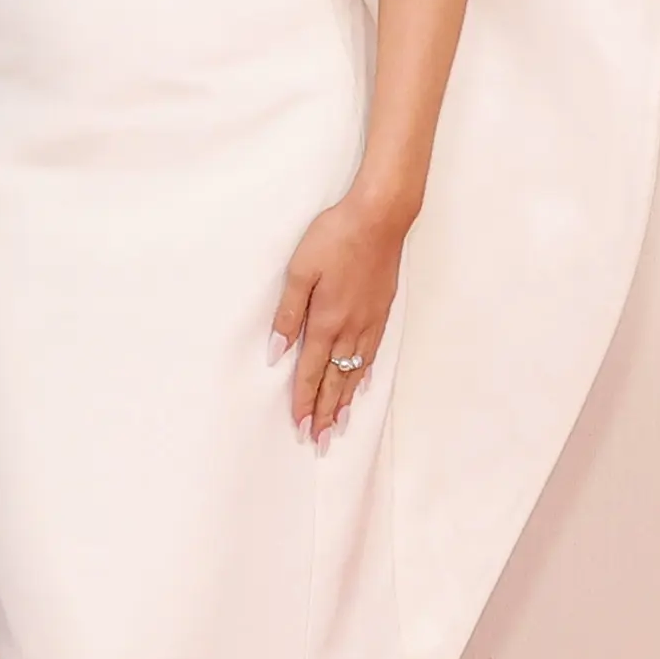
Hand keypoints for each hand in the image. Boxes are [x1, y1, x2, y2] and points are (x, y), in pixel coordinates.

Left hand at [269, 187, 413, 442]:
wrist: (380, 217)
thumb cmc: (335, 238)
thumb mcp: (300, 271)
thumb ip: (288, 314)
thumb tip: (278, 352)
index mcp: (327, 321)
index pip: (311, 371)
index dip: (303, 401)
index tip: (299, 426)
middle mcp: (351, 329)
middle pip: (335, 381)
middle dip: (324, 413)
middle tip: (319, 441)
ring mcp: (370, 322)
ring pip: (355, 373)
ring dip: (344, 401)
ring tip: (338, 426)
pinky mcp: (381, 312)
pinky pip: (371, 355)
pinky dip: (363, 377)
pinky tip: (360, 387)